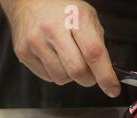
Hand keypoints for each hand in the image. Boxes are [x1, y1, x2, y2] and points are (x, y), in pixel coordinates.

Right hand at [0, 0, 120, 96]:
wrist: (29, 1)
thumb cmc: (63, 11)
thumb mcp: (88, 19)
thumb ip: (99, 45)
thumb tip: (108, 73)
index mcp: (76, 19)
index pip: (94, 53)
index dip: (105, 76)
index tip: (113, 89)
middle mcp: (53, 29)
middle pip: (77, 71)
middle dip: (89, 79)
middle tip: (90, 72)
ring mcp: (36, 42)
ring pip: (62, 78)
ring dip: (71, 76)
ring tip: (68, 58)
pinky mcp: (23, 52)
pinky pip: (48, 77)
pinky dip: (57, 73)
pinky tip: (55, 57)